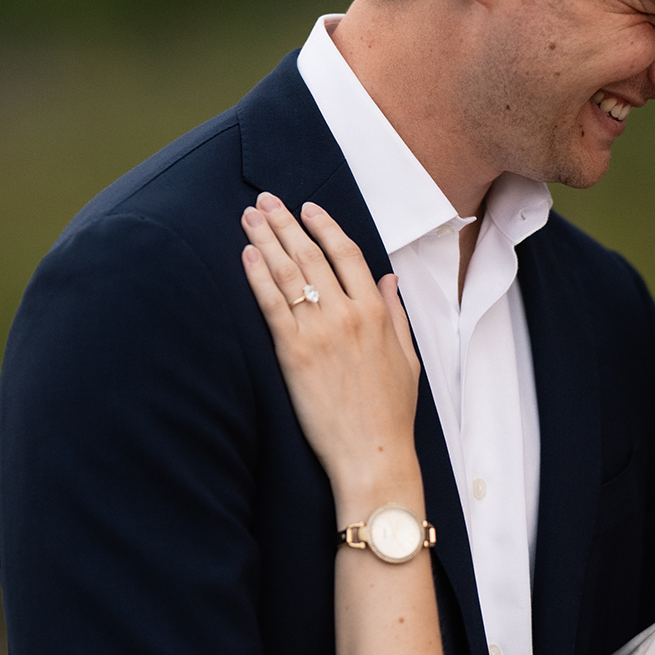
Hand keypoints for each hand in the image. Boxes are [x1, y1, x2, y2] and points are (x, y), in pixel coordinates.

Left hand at [241, 196, 420, 516]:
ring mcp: (319, 332)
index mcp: (377, 313)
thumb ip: (396, 314)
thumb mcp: (408, 358)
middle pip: (311, 255)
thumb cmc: (390, 413)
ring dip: (265, 239)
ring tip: (248, 217)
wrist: (372, 455)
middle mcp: (348, 314)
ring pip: (288, 272)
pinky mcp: (294, 354)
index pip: (347, 253)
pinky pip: (271, 305)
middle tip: (265, 200)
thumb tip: (388, 280)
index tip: (307, 208)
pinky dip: (257, 276)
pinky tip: (246, 256)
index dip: (325, 226)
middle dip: (285, 222)